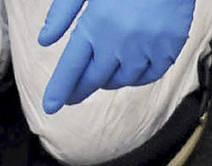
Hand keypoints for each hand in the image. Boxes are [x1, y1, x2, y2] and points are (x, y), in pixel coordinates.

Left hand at [39, 0, 195, 113]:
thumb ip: (62, 12)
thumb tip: (44, 40)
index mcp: (94, 26)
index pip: (71, 68)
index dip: (60, 89)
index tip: (50, 106)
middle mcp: (117, 43)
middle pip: (94, 79)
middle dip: (80, 89)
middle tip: (72, 96)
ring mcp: (144, 50)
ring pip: (121, 81)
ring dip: (110, 78)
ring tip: (107, 66)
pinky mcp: (167, 51)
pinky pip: (148, 77)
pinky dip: (137, 76)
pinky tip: (132, 65)